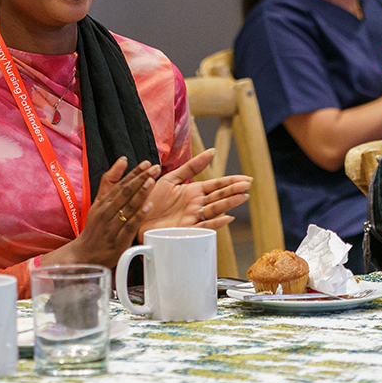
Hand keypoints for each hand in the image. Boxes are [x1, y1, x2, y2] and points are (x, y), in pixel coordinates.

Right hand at [53, 158, 159, 266]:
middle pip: (124, 193)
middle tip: (154, 169)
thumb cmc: (95, 227)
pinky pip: (129, 227)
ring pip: (127, 208)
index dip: (134, 173)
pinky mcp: (118, 242)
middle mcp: (106, 213)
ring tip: (151, 181)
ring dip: (140, 194)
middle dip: (140, 179)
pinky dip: (138, 216)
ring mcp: (111, 227)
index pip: (120, 184)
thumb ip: (110, 182)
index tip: (146, 163)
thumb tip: (123, 160)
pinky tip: (148, 207)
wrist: (84, 255)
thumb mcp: (99, 202)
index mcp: (103, 203)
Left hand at [137, 148, 251, 231]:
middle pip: (219, 197)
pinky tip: (226, 218)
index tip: (246, 179)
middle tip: (248, 185)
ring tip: (242, 197)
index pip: (217, 185)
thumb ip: (191, 167)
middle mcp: (195, 205)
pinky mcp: (185, 231)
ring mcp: (192, 218)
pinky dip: (215, 223)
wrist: (134, 217)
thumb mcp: (170, 178)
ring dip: (229, 204)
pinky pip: (203, 226)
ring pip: (214, 210)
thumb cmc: (150, 199)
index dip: (231, 182)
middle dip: (233, 191)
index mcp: (193, 192)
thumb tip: (211, 152)